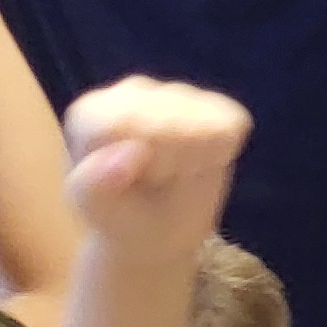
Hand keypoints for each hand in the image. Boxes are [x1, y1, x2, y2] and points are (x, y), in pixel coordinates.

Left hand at [62, 77, 250, 261]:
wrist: (155, 235)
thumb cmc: (120, 219)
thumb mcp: (95, 210)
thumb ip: (95, 182)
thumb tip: (132, 150)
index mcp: (93, 112)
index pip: (123, 123)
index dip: (140, 163)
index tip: (135, 184)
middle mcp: (134, 91)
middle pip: (168, 124)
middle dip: (170, 165)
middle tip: (157, 184)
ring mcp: (178, 95)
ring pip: (203, 124)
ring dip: (196, 161)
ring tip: (177, 176)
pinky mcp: (215, 105)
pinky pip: (232, 125)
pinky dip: (223, 154)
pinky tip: (201, 164)